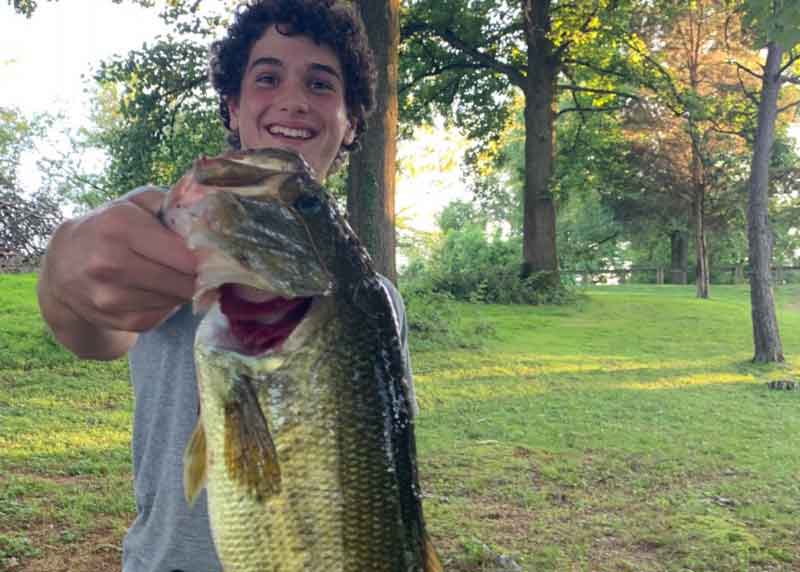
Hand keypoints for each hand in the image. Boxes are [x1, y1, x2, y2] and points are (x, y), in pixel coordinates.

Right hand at [41, 188, 196, 334]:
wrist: (63, 266)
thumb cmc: (109, 228)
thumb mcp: (133, 203)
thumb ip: (171, 203)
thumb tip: (208, 216)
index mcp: (119, 227)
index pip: (184, 254)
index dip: (207, 256)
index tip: (215, 253)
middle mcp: (110, 263)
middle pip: (184, 281)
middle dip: (201, 275)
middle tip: (207, 267)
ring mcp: (111, 297)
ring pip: (176, 299)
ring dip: (185, 289)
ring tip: (177, 274)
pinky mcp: (119, 321)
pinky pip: (163, 314)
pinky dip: (169, 303)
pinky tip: (160, 289)